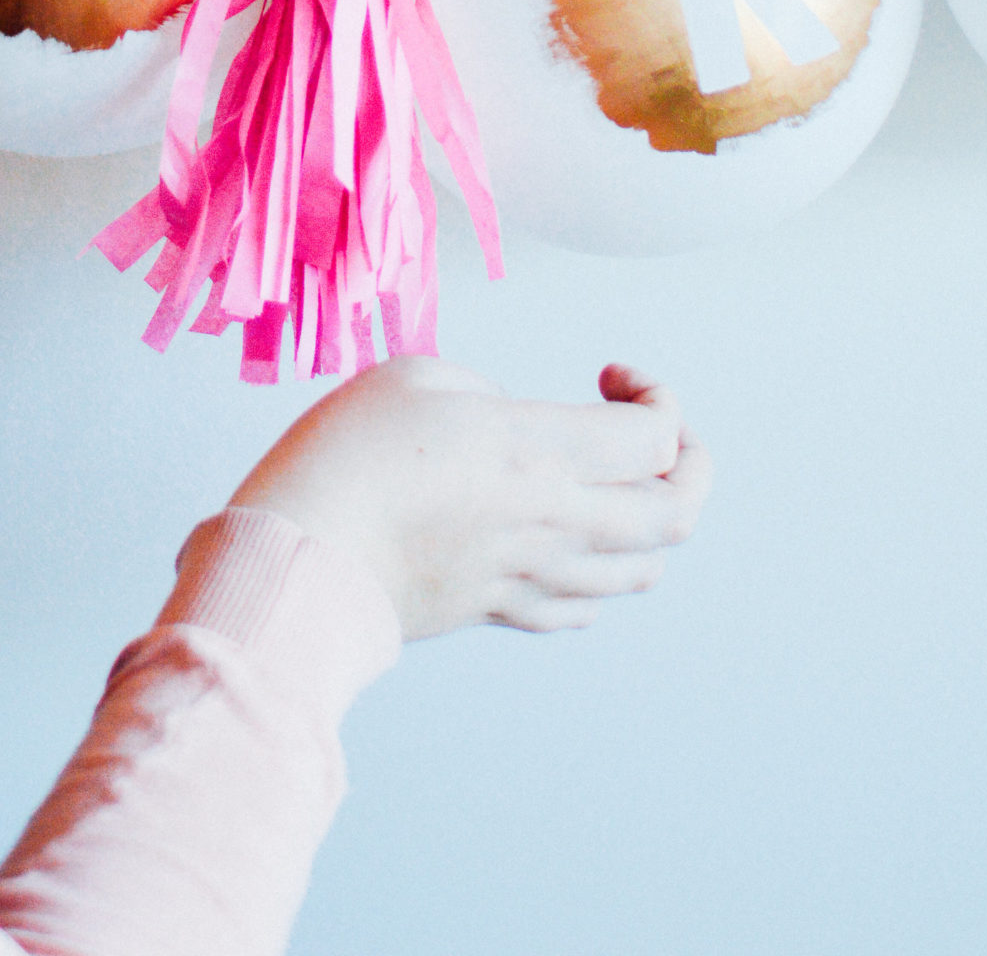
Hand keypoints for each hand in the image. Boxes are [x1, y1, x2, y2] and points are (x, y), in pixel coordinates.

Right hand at [228, 356, 710, 639]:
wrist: (297, 563)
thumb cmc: (343, 458)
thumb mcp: (414, 378)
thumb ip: (482, 393)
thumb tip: (504, 422)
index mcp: (538, 451)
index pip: (658, 437)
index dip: (656, 396)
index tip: (610, 375)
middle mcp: (552, 520)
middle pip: (677, 514)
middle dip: (689, 464)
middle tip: (654, 430)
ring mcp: (528, 576)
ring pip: (642, 569)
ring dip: (650, 520)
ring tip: (614, 484)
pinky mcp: (495, 611)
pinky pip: (582, 606)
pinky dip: (601, 571)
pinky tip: (566, 539)